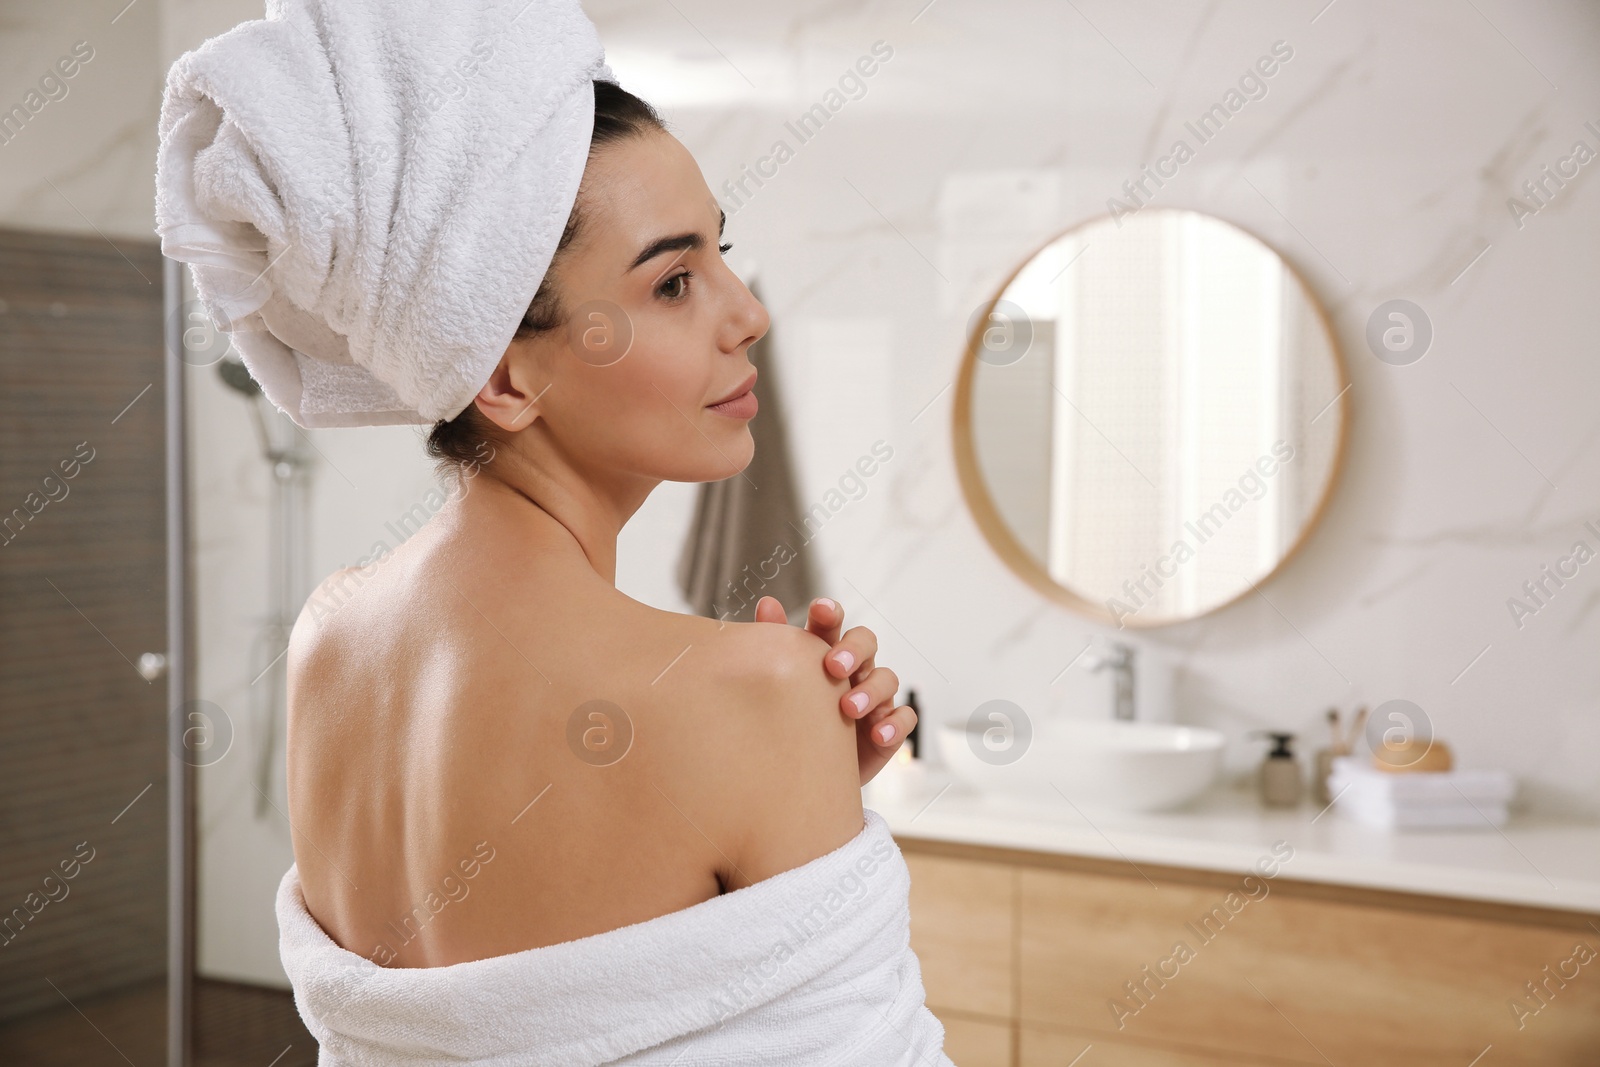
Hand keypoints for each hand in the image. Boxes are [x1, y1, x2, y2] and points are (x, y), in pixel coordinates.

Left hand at [753, 595, 917, 787]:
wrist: (804, 778)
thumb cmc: (794, 724)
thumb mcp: (782, 686)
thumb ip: (774, 647)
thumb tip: (767, 604)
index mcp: (826, 655)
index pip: (833, 625)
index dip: (830, 614)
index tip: (821, 611)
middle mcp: (854, 671)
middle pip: (866, 642)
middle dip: (854, 649)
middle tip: (833, 666)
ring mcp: (875, 700)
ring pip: (887, 679)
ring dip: (870, 690)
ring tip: (848, 708)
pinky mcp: (888, 730)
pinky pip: (904, 718)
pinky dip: (894, 724)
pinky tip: (877, 733)